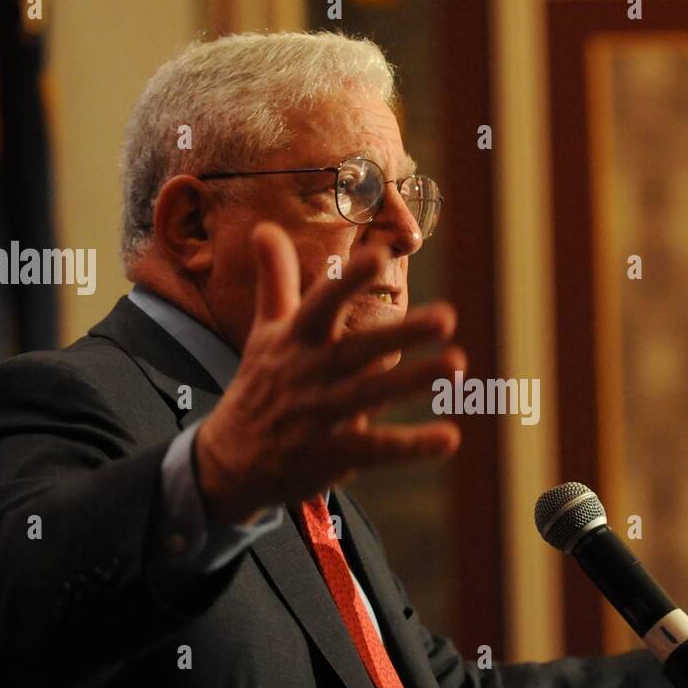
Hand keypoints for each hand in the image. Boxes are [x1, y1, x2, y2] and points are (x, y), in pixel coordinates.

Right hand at [196, 222, 464, 523]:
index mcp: (296, 340)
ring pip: (372, 395)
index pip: (321, 304)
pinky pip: (376, 448)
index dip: (348, 281)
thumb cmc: (259, 386)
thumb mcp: (265, 332)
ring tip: (457, 365)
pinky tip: (450, 437)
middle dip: (401, 334)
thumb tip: (264, 226)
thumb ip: (276, 281)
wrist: (230, 462)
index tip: (378, 255)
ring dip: (414, 381)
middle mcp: (308, 374)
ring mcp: (319, 416)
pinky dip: (412, 446)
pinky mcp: (331, 455)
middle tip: (447, 317)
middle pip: (358, 350)